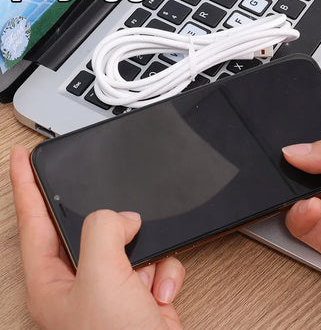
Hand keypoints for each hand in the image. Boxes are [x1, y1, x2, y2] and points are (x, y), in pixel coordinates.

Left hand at [10, 145, 184, 329]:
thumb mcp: (100, 278)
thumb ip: (104, 231)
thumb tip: (123, 218)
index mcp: (52, 280)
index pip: (32, 219)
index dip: (25, 184)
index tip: (22, 157)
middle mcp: (80, 281)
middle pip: (89, 227)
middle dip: (111, 222)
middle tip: (114, 210)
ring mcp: (112, 286)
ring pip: (129, 241)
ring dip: (147, 256)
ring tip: (146, 284)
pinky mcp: (140, 290)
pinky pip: (155, 260)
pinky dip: (164, 274)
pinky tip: (160, 297)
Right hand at [284, 77, 320, 299]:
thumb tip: (296, 150)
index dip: (319, 99)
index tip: (297, 89)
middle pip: (310, 148)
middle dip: (294, 143)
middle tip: (287, 142)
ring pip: (296, 183)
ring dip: (289, 180)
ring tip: (298, 176)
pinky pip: (298, 219)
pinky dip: (297, 213)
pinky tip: (311, 207)